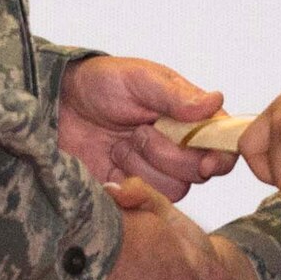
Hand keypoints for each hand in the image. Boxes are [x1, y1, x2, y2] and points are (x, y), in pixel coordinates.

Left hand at [59, 56, 235, 198]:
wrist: (57, 107)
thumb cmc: (99, 83)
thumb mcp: (138, 79)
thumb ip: (175, 95)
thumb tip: (215, 100)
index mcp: (189, 116)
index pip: (223, 142)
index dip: (221, 155)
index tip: (207, 162)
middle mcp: (179, 145)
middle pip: (200, 171)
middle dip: (167, 154)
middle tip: (139, 131)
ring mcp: (157, 170)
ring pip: (175, 188)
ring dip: (143, 166)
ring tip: (119, 143)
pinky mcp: (135, 190)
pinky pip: (147, 201)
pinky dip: (128, 183)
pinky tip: (111, 162)